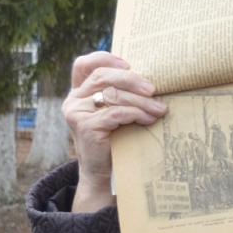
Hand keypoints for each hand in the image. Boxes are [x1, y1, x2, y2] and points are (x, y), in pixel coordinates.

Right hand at [62, 51, 166, 211]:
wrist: (104, 174)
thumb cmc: (115, 141)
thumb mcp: (116, 113)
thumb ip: (121, 95)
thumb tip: (153, 79)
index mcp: (79, 92)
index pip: (84, 65)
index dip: (105, 58)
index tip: (128, 64)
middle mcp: (73, 99)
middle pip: (103, 77)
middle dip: (132, 80)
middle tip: (154, 89)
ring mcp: (76, 112)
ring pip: (112, 95)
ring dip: (140, 101)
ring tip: (159, 109)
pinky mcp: (85, 126)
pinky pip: (116, 113)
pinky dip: (136, 113)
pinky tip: (149, 119)